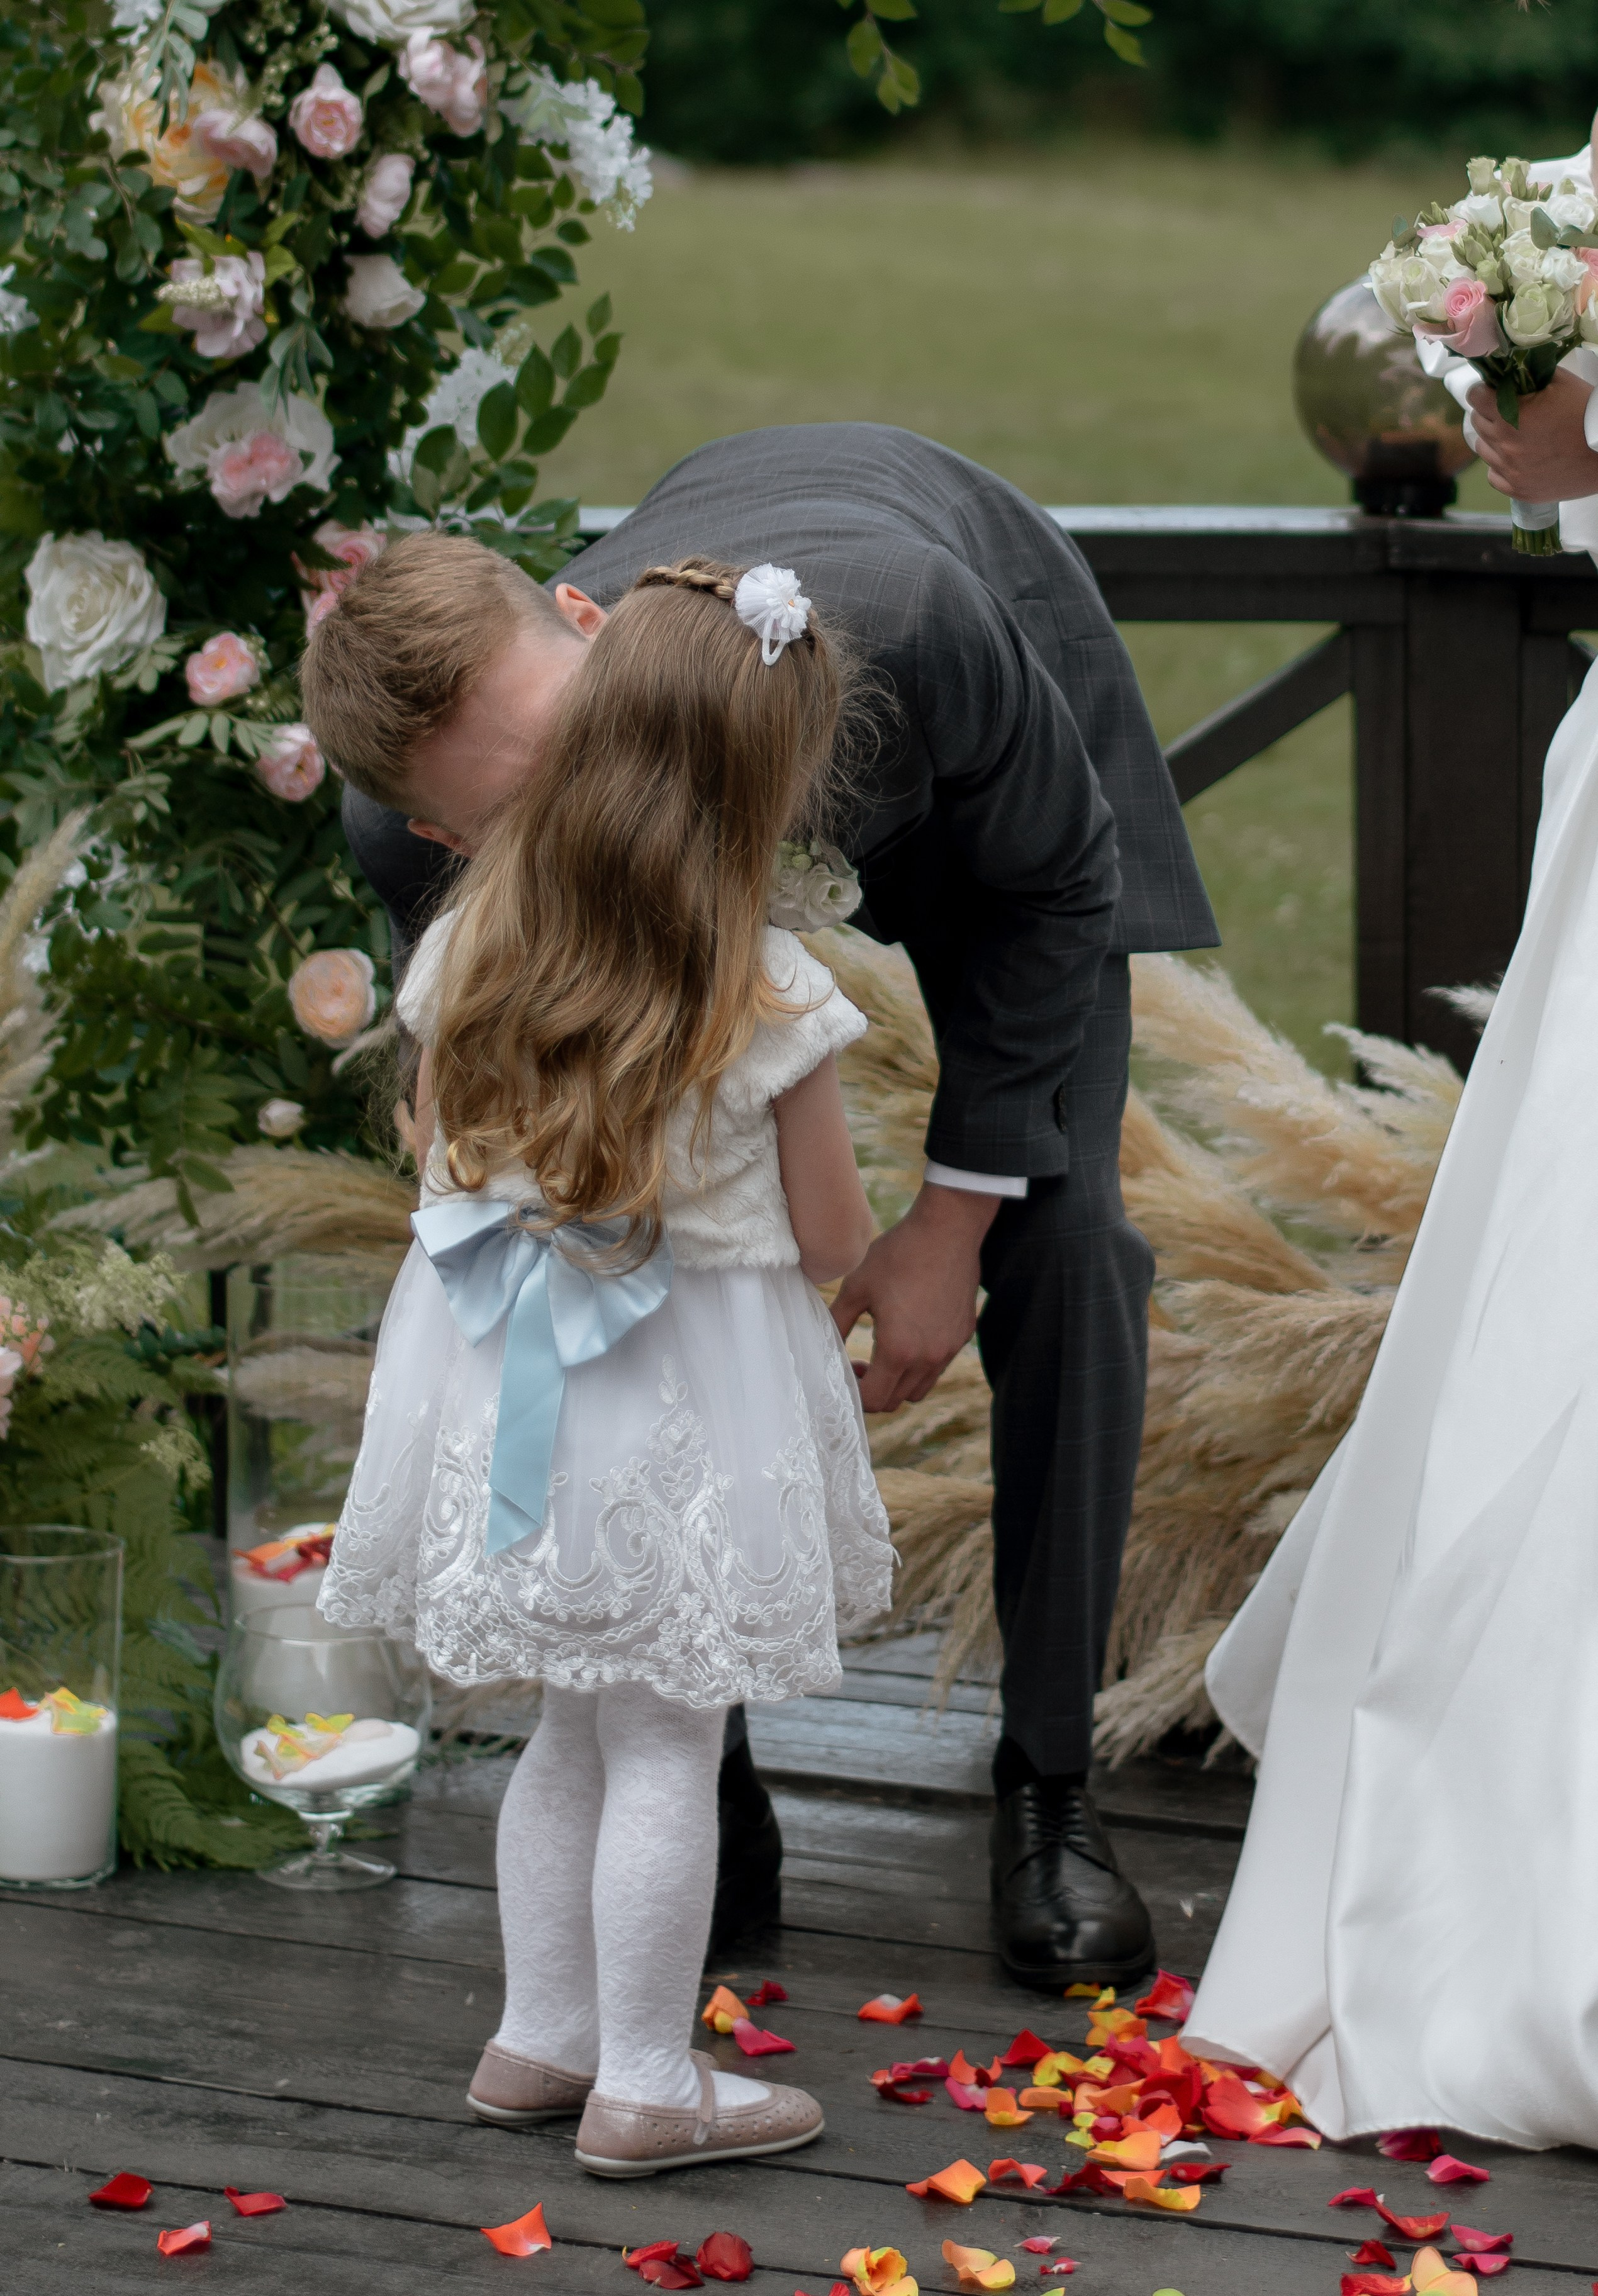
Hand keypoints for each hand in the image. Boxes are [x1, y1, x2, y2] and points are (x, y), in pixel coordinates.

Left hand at [831, 1182, 1000, 1412]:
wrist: (948, 1229)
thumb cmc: (898, 1254)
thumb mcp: (856, 1287)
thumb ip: (837, 1323)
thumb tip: (823, 1346)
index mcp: (898, 1350)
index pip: (874, 1399)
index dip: (855, 1393)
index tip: (848, 1369)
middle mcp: (928, 1357)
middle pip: (897, 1400)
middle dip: (874, 1390)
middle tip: (861, 1364)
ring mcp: (949, 1348)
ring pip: (920, 1388)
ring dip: (898, 1381)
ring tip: (885, 1353)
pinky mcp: (963, 1335)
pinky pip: (938, 1365)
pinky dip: (920, 1364)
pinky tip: (910, 1333)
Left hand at [1467, 368, 1597, 502]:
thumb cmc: (1587, 413)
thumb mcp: (1560, 383)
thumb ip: (1529, 375)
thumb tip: (1509, 371)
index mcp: (1512, 415)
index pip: (1475, 397)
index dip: (1482, 391)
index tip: (1490, 391)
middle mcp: (1505, 444)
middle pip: (1477, 423)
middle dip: (1488, 413)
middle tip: (1507, 411)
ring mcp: (1510, 470)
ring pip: (1483, 449)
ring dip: (1493, 439)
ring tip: (1515, 434)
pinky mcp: (1518, 489)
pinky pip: (1493, 475)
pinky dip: (1500, 465)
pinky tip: (1516, 457)